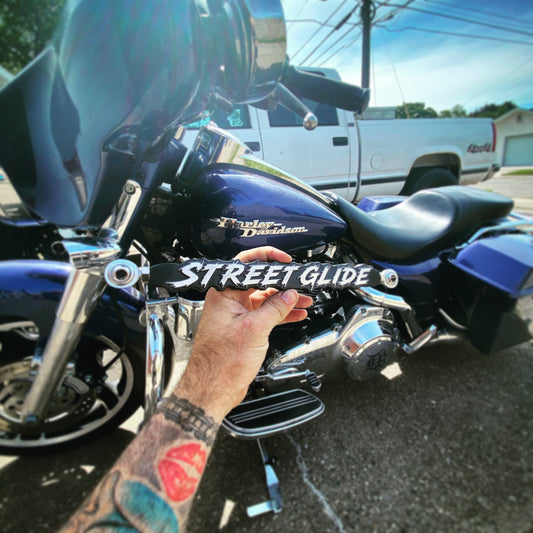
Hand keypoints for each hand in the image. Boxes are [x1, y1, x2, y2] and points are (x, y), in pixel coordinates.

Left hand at [176, 247, 312, 421]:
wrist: (213, 389)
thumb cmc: (221, 362)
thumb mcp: (255, 330)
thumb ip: (275, 308)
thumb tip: (289, 295)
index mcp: (224, 294)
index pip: (246, 265)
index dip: (267, 259)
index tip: (285, 262)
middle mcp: (228, 301)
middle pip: (259, 282)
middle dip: (282, 283)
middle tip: (300, 285)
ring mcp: (236, 315)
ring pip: (264, 299)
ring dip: (285, 300)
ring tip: (304, 300)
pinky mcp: (244, 329)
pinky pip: (265, 315)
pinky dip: (281, 314)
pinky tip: (296, 314)